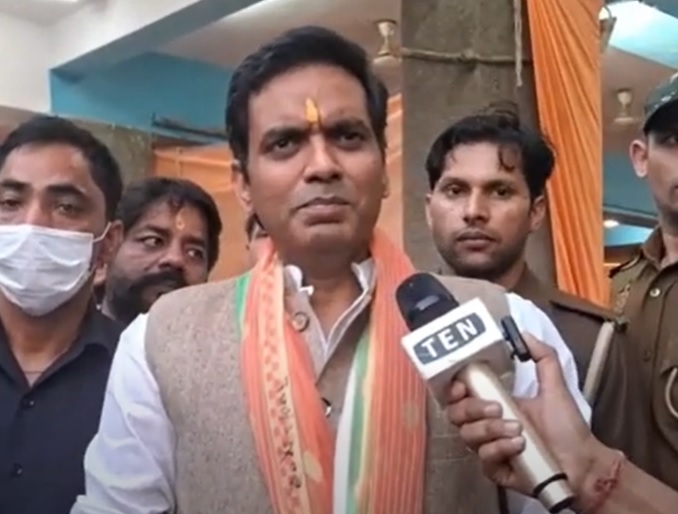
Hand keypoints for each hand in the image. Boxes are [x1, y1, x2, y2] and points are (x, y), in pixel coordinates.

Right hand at [446, 334, 595, 494]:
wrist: (583, 463)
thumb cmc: (567, 427)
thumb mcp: (555, 387)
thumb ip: (543, 357)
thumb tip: (524, 334)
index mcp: (493, 402)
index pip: (459, 394)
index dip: (453, 389)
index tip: (462, 385)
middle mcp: (485, 425)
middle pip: (456, 414)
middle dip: (473, 409)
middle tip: (498, 408)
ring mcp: (488, 448)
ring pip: (468, 436)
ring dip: (491, 430)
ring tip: (519, 431)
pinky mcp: (494, 470)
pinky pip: (484, 459)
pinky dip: (499, 449)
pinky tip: (519, 447)